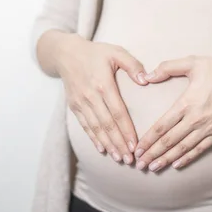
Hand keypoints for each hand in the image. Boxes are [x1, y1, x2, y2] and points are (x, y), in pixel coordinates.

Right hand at [53, 33, 148, 163]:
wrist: (66, 53)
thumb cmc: (96, 52)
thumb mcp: (116, 52)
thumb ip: (132, 65)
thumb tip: (145, 80)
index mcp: (103, 84)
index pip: (118, 112)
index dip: (126, 130)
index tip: (135, 145)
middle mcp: (90, 96)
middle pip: (107, 124)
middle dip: (118, 143)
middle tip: (130, 159)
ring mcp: (80, 102)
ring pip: (95, 128)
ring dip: (107, 145)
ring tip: (118, 158)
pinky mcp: (74, 106)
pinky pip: (85, 125)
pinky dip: (93, 139)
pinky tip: (102, 149)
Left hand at [133, 55, 211, 171]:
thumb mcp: (193, 62)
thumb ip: (168, 67)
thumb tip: (148, 76)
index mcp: (186, 103)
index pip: (161, 126)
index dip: (147, 140)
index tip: (137, 149)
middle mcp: (195, 119)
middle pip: (169, 141)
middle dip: (152, 154)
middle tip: (140, 164)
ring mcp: (208, 128)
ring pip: (182, 148)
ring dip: (166, 159)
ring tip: (153, 167)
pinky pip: (200, 149)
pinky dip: (187, 158)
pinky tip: (176, 164)